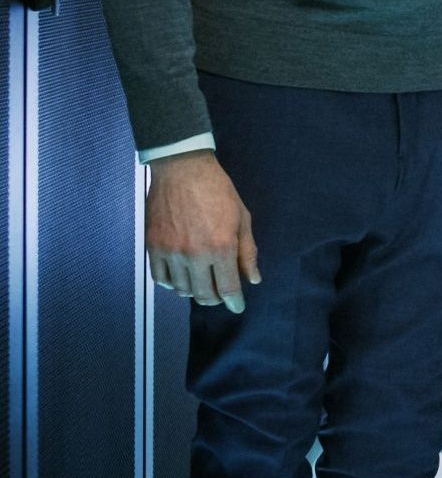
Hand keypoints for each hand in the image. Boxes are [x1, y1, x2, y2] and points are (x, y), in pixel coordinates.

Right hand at [146, 151, 259, 311]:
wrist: (182, 170)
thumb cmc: (218, 191)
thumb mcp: (242, 218)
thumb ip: (247, 251)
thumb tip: (253, 279)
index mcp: (220, 247)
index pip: (228, 288)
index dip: (234, 302)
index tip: (238, 307)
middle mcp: (194, 255)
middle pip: (203, 294)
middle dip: (215, 299)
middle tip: (221, 295)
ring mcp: (171, 252)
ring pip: (181, 289)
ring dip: (194, 292)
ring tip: (202, 283)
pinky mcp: (153, 247)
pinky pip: (160, 278)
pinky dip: (171, 283)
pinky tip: (180, 278)